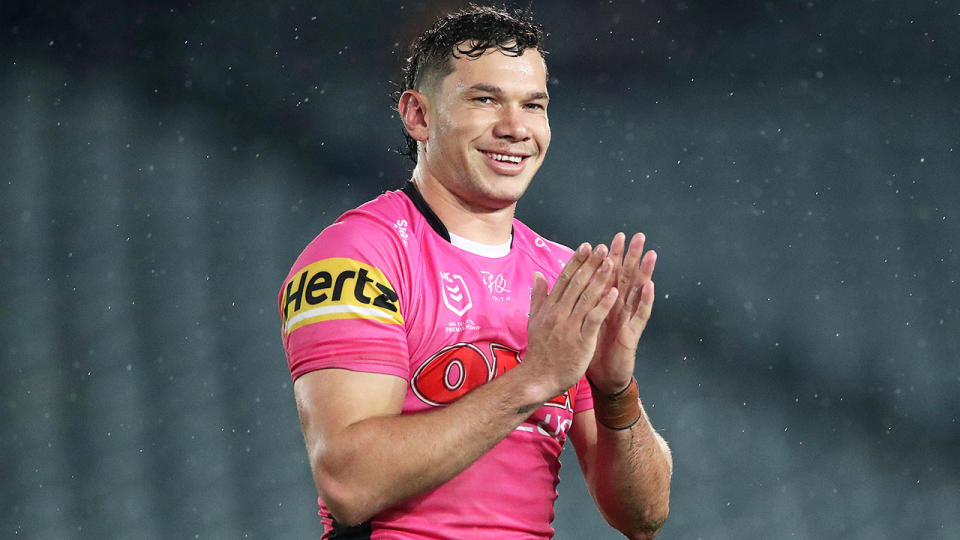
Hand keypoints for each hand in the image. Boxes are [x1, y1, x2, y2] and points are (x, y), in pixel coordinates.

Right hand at [523, 243, 618, 400]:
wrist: (539, 377)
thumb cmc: (540, 350)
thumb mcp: (535, 320)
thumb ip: (538, 297)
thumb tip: (537, 275)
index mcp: (549, 308)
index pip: (564, 279)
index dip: (576, 262)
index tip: (586, 246)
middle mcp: (558, 313)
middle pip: (576, 284)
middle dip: (590, 264)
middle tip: (603, 248)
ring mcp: (569, 326)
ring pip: (586, 298)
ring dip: (599, 279)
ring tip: (611, 262)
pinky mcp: (581, 340)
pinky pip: (593, 318)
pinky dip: (603, 304)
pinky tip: (614, 292)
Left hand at [587, 232, 656, 393]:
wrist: (602, 377)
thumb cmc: (593, 349)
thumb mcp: (582, 323)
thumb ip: (579, 303)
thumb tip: (570, 287)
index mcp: (605, 304)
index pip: (608, 276)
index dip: (610, 257)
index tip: (611, 238)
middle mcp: (619, 309)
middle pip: (626, 278)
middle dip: (631, 257)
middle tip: (637, 236)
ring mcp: (627, 320)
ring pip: (637, 292)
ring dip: (645, 273)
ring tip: (650, 254)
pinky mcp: (632, 334)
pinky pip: (640, 315)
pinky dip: (644, 300)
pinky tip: (649, 286)